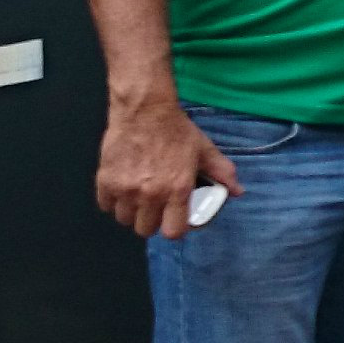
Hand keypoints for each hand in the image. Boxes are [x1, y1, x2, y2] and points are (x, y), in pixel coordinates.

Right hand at [95, 99, 236, 239]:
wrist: (145, 110)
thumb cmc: (176, 130)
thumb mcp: (204, 150)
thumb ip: (221, 172)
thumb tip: (238, 191)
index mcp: (177, 189)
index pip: (174, 232)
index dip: (175, 229)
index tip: (174, 220)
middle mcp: (150, 193)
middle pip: (146, 230)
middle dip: (152, 222)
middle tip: (155, 207)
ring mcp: (125, 189)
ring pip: (124, 220)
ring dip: (132, 212)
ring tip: (138, 197)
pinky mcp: (106, 181)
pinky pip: (105, 206)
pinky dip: (112, 201)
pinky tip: (122, 188)